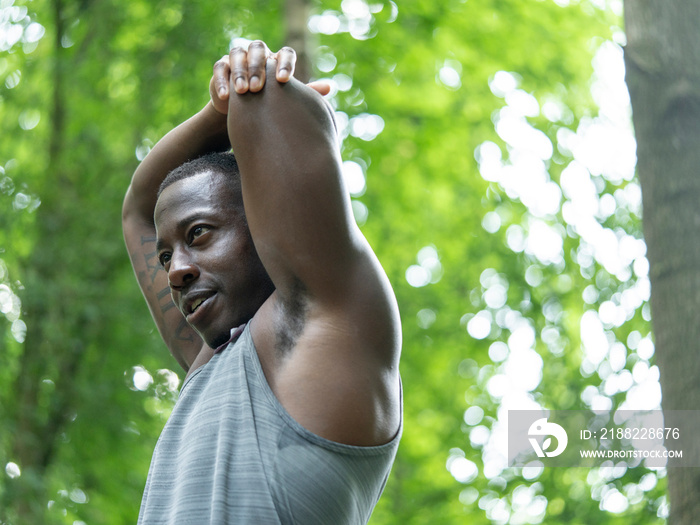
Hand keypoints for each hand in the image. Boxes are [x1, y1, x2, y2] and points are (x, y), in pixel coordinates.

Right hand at [209, 41, 329, 114]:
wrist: (243, 116)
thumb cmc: (271, 106)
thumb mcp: (287, 100)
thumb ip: (305, 92)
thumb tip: (329, 87)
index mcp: (277, 59)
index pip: (285, 53)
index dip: (285, 63)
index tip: (284, 80)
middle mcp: (259, 54)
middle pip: (259, 49)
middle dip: (259, 67)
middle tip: (259, 88)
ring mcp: (239, 58)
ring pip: (238, 55)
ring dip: (240, 72)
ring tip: (243, 91)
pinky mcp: (222, 67)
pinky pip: (220, 68)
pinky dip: (222, 81)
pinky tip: (227, 97)